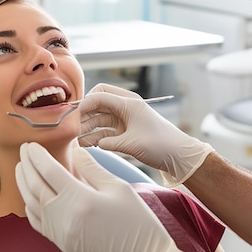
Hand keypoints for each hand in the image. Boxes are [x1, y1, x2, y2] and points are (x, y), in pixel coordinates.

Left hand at [16, 142, 193, 251]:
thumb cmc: (136, 221)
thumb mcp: (117, 187)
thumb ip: (91, 167)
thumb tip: (74, 152)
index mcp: (80, 199)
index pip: (48, 171)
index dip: (36, 155)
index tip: (30, 143)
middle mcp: (64, 217)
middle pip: (34, 185)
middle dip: (26, 165)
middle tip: (23, 149)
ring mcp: (60, 232)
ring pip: (31, 203)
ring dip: (23, 183)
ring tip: (22, 168)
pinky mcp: (61, 243)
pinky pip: (36, 222)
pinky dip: (29, 205)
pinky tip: (30, 194)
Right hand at [78, 83, 213, 185]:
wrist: (179, 156)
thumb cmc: (160, 145)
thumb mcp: (131, 144)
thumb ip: (108, 142)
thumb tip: (92, 142)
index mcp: (128, 103)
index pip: (99, 95)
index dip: (84, 104)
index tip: (72, 116)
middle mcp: (124, 107)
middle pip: (97, 104)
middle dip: (83, 115)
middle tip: (72, 128)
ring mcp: (124, 119)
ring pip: (99, 118)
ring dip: (87, 128)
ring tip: (76, 140)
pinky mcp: (124, 131)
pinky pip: (104, 130)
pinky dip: (95, 136)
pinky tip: (86, 145)